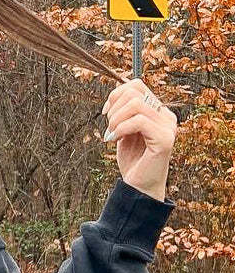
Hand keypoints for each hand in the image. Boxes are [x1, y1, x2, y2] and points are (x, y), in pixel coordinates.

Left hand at [101, 76, 177, 200]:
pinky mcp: (164, 139)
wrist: (139, 187)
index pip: (137, 85)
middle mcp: (166, 116)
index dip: (116, 94)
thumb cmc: (132, 161)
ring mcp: (167, 127)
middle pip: (135, 91)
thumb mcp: (124, 132)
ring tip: (111, 135)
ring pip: (136, 104)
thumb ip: (124, 113)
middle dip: (114, 106)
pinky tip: (114, 140)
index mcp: (157, 112)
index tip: (105, 112)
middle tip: (108, 127)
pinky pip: (139, 121)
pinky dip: (121, 128)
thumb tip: (115, 94)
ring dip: (115, 119)